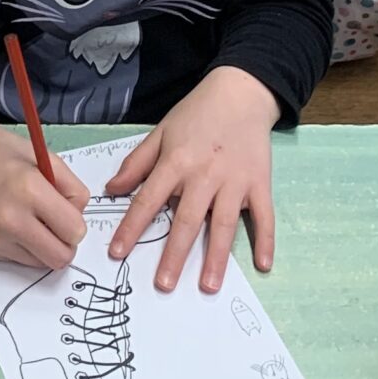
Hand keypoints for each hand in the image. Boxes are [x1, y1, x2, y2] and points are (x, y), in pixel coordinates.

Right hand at [0, 97, 89, 270]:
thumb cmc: (0, 152)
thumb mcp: (43, 157)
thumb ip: (71, 187)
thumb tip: (79, 217)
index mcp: (30, 189)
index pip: (75, 231)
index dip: (75, 222)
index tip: (66, 212)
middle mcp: (10, 219)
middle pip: (60, 257)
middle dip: (64, 242)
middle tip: (54, 224)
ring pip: (40, 263)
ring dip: (42, 246)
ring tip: (29, 220)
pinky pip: (18, 260)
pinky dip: (21, 247)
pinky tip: (8, 223)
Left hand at [105, 68, 282, 294]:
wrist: (241, 92)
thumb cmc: (197, 114)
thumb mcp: (161, 131)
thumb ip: (137, 162)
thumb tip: (112, 189)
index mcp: (176, 161)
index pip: (149, 200)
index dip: (131, 227)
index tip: (117, 253)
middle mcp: (205, 174)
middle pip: (186, 220)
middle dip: (174, 255)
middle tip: (163, 285)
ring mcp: (235, 180)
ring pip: (224, 224)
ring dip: (216, 256)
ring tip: (208, 286)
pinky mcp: (260, 183)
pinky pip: (264, 216)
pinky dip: (265, 240)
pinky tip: (263, 265)